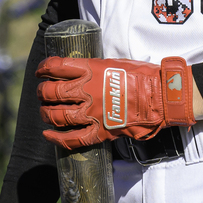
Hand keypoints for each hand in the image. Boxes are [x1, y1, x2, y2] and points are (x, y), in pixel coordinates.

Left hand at [37, 55, 194, 149]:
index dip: (44, 69)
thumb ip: (95, 69)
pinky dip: (57, 138)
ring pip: (58, 115)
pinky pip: (73, 139)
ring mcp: (92, 113)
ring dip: (46, 113)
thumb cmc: (143, 77)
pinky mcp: (101, 131)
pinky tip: (48, 135)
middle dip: (43, 93)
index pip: (57, 67)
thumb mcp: (115, 64)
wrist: (162, 97)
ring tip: (44, 111)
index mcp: (91, 71)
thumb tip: (81, 72)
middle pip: (53, 92)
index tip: (40, 72)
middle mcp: (87, 91)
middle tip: (42, 93)